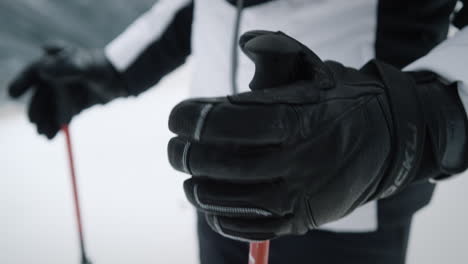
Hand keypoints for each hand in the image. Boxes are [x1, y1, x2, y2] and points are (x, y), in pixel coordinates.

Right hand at [8, 44, 126, 138]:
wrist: (121, 80)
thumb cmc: (103, 69)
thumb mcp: (87, 66)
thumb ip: (67, 67)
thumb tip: (43, 71)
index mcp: (55, 63)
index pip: (33, 72)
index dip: (21, 82)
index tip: (13, 93)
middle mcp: (56, 78)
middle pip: (40, 96)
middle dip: (36, 110)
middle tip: (35, 124)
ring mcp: (64, 93)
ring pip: (49, 109)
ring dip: (45, 121)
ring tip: (44, 134)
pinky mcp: (73, 105)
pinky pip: (60, 117)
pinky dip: (56, 127)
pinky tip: (52, 136)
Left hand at [168, 31, 467, 240]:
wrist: (388, 141)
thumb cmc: (341, 102)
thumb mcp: (314, 69)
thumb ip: (278, 51)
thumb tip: (244, 42)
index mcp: (297, 117)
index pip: (228, 122)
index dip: (194, 120)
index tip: (177, 119)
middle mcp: (298, 159)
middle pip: (222, 164)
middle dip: (186, 155)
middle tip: (175, 149)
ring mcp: (300, 195)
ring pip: (229, 200)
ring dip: (198, 189)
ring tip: (189, 177)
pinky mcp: (301, 219)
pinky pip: (248, 228)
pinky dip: (221, 217)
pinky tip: (213, 203)